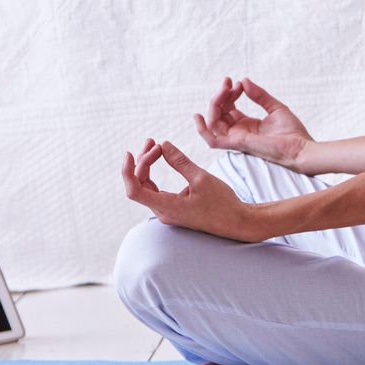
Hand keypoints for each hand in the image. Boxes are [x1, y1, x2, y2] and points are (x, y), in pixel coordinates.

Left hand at [120, 139, 260, 242]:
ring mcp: (167, 212)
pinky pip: (155, 191)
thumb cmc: (222, 203)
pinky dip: (154, 174)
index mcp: (167, 207)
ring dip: (147, 166)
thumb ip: (180, 162)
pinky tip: (159, 159)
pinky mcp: (173, 209)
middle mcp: (163, 212)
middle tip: (153, 142)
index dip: (128, 171)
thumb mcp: (201, 178)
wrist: (236, 222)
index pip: (134, 190)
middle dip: (142, 161)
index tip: (130, 153)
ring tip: (155, 146)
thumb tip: (163, 144)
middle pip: (139, 185)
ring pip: (146, 187)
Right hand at [196, 76, 314, 168]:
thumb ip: (259, 95)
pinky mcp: (237, 143)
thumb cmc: (292, 132)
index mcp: (247, 125)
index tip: (237, 83)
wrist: (301, 148)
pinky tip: (198, 115)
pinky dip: (202, 129)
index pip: (229, 108)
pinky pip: (212, 139)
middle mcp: (239, 132)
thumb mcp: (275, 107)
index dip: (229, 93)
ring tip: (224, 90)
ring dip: (215, 104)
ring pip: (213, 122)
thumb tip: (244, 81)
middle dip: (221, 95)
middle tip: (229, 83)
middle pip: (219, 113)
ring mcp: (236, 139)